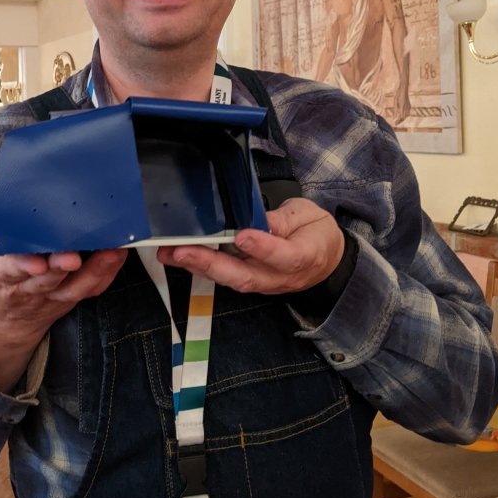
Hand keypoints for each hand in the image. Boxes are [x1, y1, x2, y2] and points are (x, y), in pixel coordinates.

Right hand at [0, 216, 126, 391]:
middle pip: (47, 280)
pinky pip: (91, 290)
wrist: (8, 321)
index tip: (37, 262)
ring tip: (111, 250)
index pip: (9, 271)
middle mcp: (28, 290)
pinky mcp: (71, 298)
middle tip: (74, 255)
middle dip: (61, 267)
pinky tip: (119, 254)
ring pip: (74, 287)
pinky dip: (107, 274)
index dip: (23, 265)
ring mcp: (53, 296)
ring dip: (94, 270)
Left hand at [156, 198, 344, 295]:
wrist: (327, 260)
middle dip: (210, 263)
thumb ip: (284, 220)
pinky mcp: (251, 281)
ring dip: (198, 267)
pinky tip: (180, 257)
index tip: (242, 236)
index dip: (262, 248)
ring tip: (170, 253)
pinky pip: (225, 278)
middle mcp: (280, 276)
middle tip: (181, 250)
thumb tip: (258, 220)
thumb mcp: (308, 215)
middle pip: (245, 277)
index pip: (283, 256)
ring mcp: (264, 283)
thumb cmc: (317, 233)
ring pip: (230, 280)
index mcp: (304, 255)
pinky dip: (201, 268)